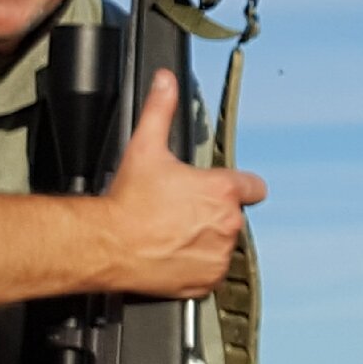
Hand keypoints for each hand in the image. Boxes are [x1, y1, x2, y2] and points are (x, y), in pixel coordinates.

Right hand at [103, 69, 268, 298]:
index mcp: (222, 191)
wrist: (109, 245)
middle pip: (233, 215)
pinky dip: (198, 266)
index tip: (225, 189)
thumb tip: (166, 81)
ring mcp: (218, 255)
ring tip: (174, 233)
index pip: (253, 186)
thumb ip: (161, 108)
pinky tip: (175, 254)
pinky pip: (211, 272)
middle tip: (182, 210)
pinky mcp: (207, 281)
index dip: (239, 185)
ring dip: (206, 240)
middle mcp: (227, 224)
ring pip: (222, 244)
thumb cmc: (128, 203)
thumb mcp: (145, 146)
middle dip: (212, 212)